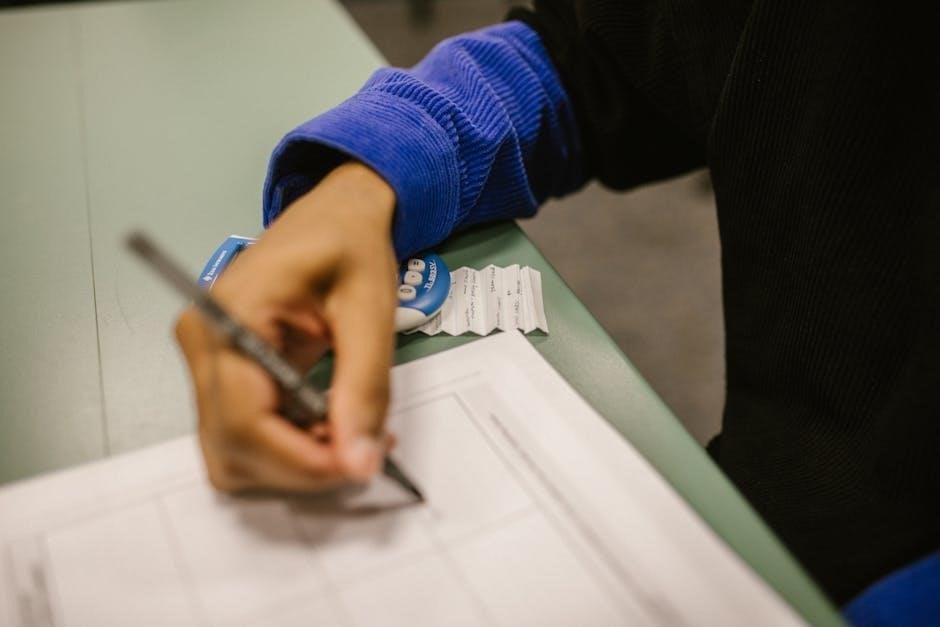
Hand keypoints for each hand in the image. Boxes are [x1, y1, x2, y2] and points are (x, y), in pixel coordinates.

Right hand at [175, 162, 397, 491]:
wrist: (335, 216)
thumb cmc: (349, 245)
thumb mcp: (369, 309)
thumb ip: (363, 386)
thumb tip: (358, 462)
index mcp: (229, 316)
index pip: (245, 420)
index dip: (300, 460)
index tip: (359, 466)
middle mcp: (203, 344)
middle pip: (234, 446)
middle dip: (302, 467)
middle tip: (366, 451)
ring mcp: (207, 362)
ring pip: (236, 452)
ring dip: (296, 464)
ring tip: (354, 435)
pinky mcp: (224, 375)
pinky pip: (248, 434)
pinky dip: (291, 448)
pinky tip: (336, 427)